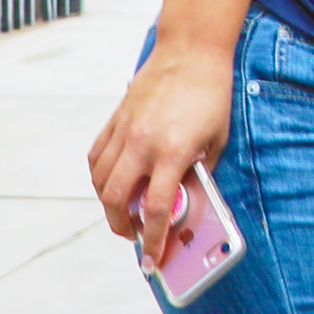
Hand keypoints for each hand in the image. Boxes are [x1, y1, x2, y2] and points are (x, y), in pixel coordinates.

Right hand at [88, 44, 236, 267]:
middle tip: (135, 238)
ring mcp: (123, 131)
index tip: (153, 261)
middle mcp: (141, 144)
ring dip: (108, 205)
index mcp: (172, 152)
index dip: (155, 240)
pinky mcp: (114, 120)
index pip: (157, 209)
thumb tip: (187, 203)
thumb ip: (199, 172)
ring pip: (101, 181)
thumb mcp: (217, 140)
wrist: (190, 52)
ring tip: (123, 215)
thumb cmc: (211, 95)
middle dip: (123, 227)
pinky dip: (100, 177)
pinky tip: (111, 185)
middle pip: (116, 200)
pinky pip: (97, 158)